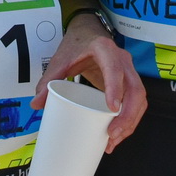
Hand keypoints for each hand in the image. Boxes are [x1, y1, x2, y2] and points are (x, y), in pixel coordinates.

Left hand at [32, 15, 145, 151]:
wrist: (87, 35)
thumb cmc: (76, 46)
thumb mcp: (60, 60)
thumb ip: (48, 80)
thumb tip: (36, 104)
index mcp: (105, 50)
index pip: (115, 69)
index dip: (115, 88)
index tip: (111, 109)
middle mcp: (123, 60)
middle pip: (135, 89)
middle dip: (127, 115)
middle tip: (112, 134)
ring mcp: (129, 71)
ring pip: (139, 99)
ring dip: (130, 122)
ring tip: (113, 140)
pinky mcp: (129, 83)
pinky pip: (136, 102)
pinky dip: (130, 120)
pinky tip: (117, 134)